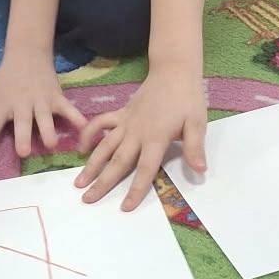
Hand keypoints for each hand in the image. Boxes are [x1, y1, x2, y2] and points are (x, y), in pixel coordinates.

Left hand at [0, 49, 84, 157]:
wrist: (27, 54)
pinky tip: (84, 126)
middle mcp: (22, 104)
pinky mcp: (56, 96)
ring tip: (51, 144)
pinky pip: (67, 108)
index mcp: (3, 104)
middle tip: (24, 152)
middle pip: (22, 122)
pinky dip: (76, 116)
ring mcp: (41, 100)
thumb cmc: (6, 78)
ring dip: (48, 130)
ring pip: (45, 117)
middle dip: (23, 136)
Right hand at [75, 69, 206, 210]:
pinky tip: (81, 148)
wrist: (173, 71)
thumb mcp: (197, 122)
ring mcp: (126, 122)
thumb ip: (195, 147)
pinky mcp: (121, 113)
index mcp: (156, 138)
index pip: (145, 169)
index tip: (124, 207)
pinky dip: (89, 134)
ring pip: (105, 146)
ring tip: (79, 182)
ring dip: (91, 164)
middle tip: (87, 199)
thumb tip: (199, 170)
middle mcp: (137, 133)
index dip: (135, 189)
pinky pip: (101, 123)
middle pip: (118, 162)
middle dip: (103, 182)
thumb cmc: (187, 98)